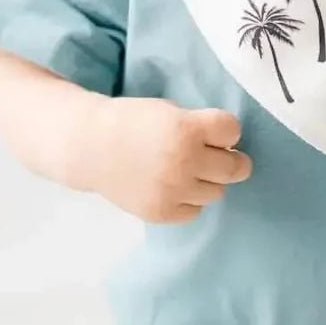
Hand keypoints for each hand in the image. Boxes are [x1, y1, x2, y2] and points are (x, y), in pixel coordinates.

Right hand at [87, 97, 252, 223]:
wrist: (90, 147)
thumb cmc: (133, 122)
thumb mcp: (170, 111)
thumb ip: (200, 127)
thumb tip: (232, 149)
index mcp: (186, 129)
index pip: (233, 131)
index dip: (226, 130)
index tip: (216, 132)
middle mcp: (184, 161)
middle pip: (235, 167)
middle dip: (232, 160)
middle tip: (220, 157)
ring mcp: (173, 190)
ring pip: (218, 192)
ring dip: (208, 181)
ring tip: (187, 170)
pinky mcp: (162, 212)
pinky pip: (195, 211)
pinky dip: (189, 200)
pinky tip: (173, 186)